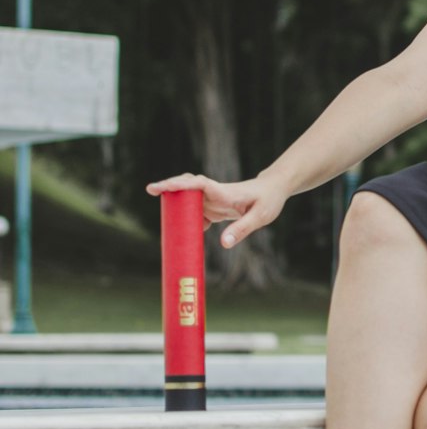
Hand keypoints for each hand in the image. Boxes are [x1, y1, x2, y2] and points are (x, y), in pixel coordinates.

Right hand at [145, 172, 287, 248]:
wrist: (273, 190)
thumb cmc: (268, 200)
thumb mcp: (260, 217)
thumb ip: (242, 229)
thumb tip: (222, 245)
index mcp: (224, 191)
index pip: (199, 184)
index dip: (180, 184)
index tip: (162, 185)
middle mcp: (215, 193)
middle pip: (187, 187)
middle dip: (169, 187)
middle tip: (150, 190)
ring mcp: (213, 200)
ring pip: (188, 199)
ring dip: (174, 205)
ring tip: (162, 219)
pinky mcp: (214, 207)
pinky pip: (195, 212)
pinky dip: (186, 220)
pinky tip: (183, 234)